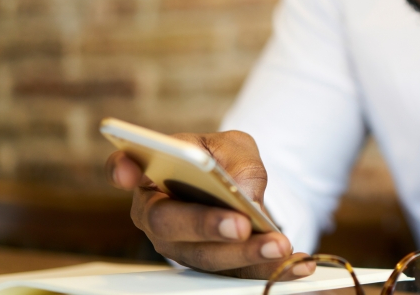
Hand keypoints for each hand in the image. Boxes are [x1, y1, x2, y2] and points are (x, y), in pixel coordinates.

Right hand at [106, 130, 315, 279]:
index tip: (128, 171)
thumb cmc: (222, 160)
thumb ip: (238, 161)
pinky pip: (238, 273)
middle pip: (169, 224)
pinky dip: (271, 270)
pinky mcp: (213, 265)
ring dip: (243, 254)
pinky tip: (298, 264)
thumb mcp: (233, 146)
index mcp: (151, 175)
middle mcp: (157, 215)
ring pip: (204, 256)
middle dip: (206, 225)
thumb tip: (246, 193)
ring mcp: (182, 245)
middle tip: (239, 224)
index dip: (121, 169)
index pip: (124, 168)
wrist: (237, 187)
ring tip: (278, 245)